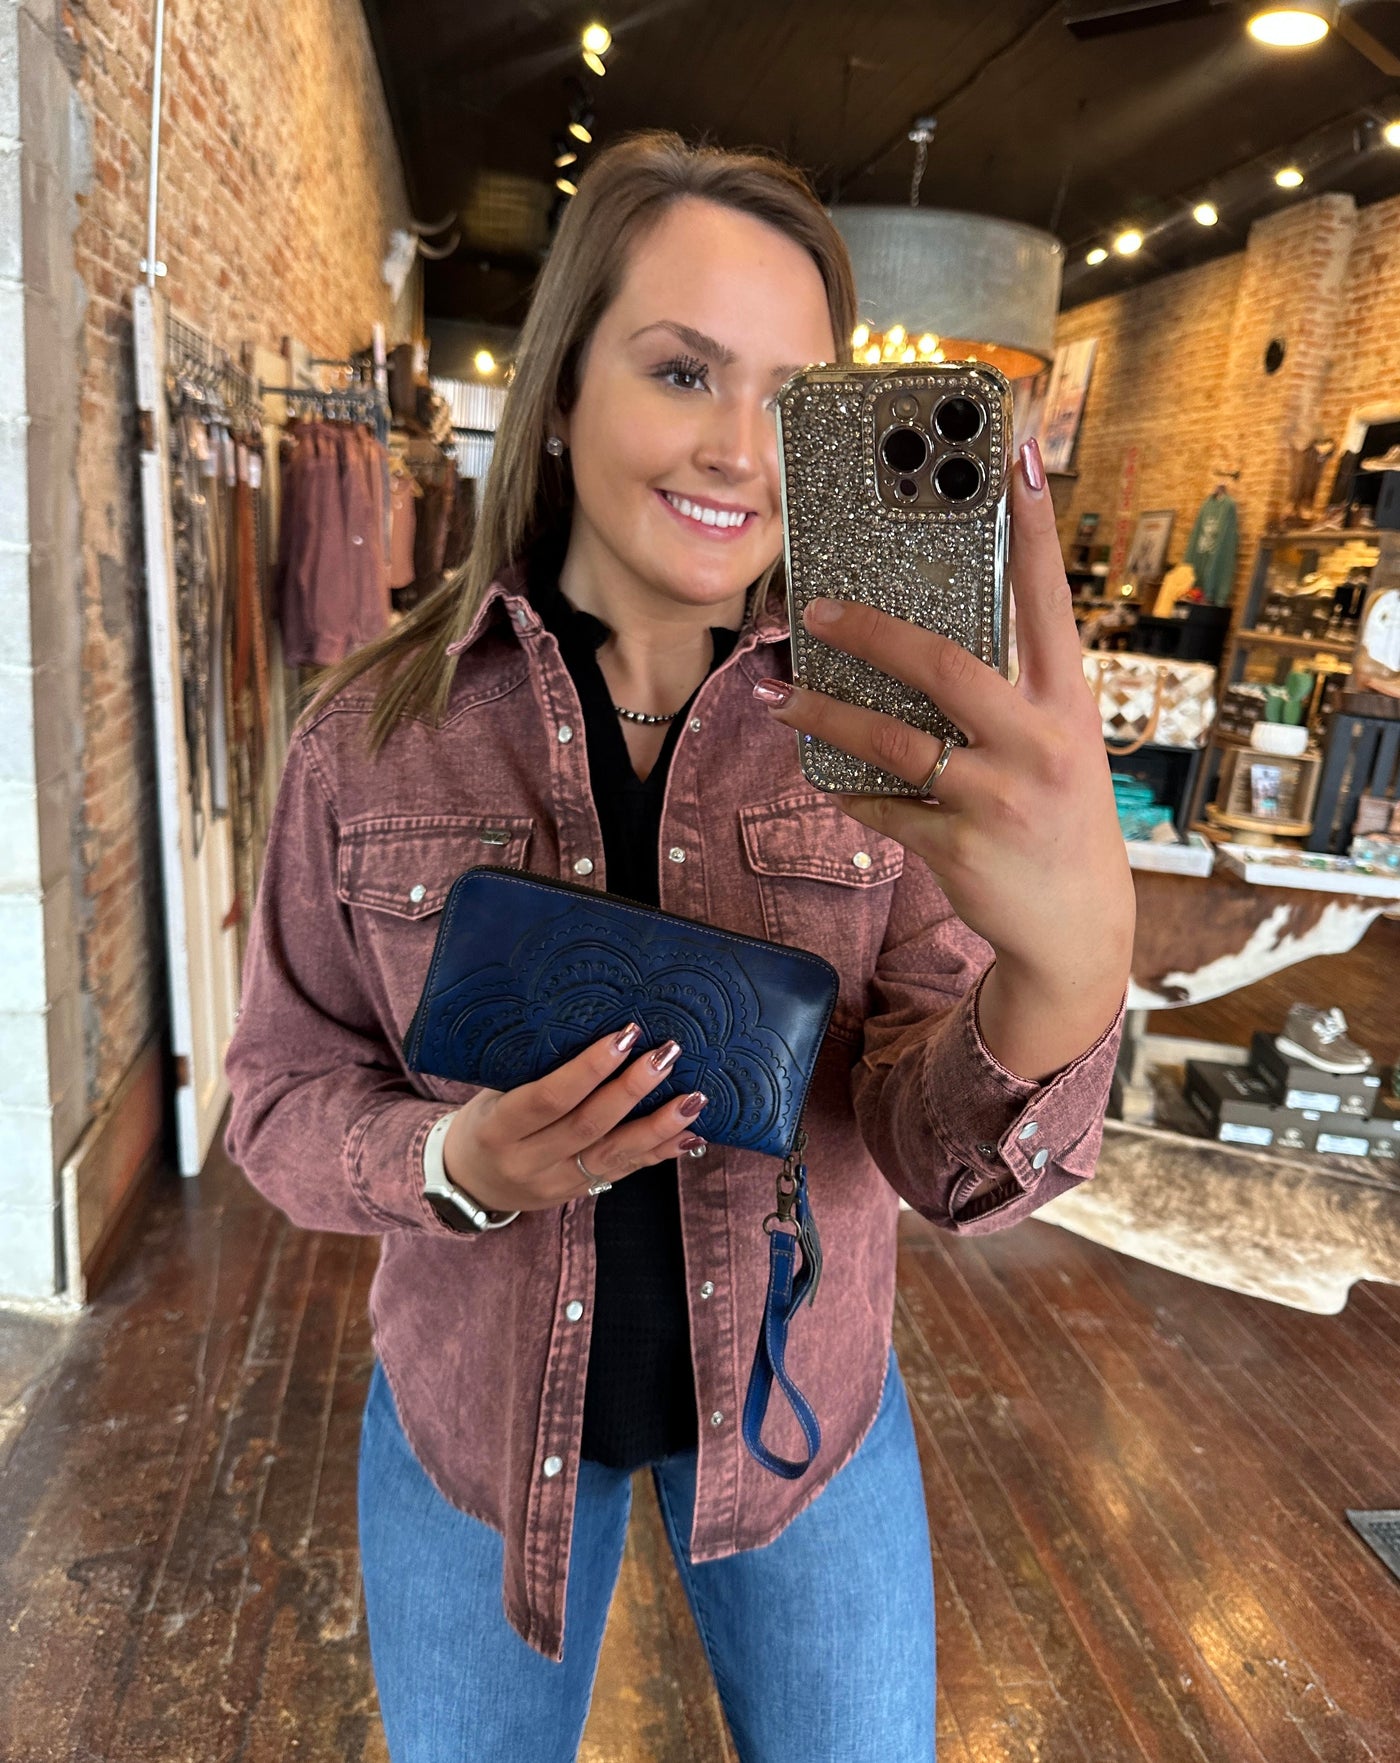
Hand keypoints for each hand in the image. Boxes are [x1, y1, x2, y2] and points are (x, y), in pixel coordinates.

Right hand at [441, 1025, 707, 1211]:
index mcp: (498, 1129)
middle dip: (633, 1089)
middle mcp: (527, 1161)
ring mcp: (554, 1183)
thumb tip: (599, 1028)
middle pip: (589, 1125)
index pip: (549, 1098)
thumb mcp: (492, 1094)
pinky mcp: (578, 1195)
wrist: (470, 1183)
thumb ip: (534, 1072)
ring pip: (614, 1155)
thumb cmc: (486, 1120)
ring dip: (658, 1126)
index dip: (589, 1068)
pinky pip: (625, 1172)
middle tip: (666, 1055)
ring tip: (694, 1099)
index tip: (624, 1036)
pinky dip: (660, 1152)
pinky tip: (689, 1135)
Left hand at [755, 438, 1133, 1073]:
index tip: (1011, 456)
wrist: (1079, 929)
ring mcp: (999, 796)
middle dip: (871, 632)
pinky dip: (852, 791)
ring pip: (893, 740)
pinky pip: (884, 806)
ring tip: (786, 701)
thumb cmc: (1059, 817)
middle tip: (814, 611)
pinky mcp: (960, 846)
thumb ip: (1011, 693)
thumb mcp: (1058, 745)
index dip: (1031, 526)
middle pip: (945, 664)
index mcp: (1068, 702)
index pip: (1048, 597)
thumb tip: (924, 640)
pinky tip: (830, 777)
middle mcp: (1039, 742)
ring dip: (829, 717)